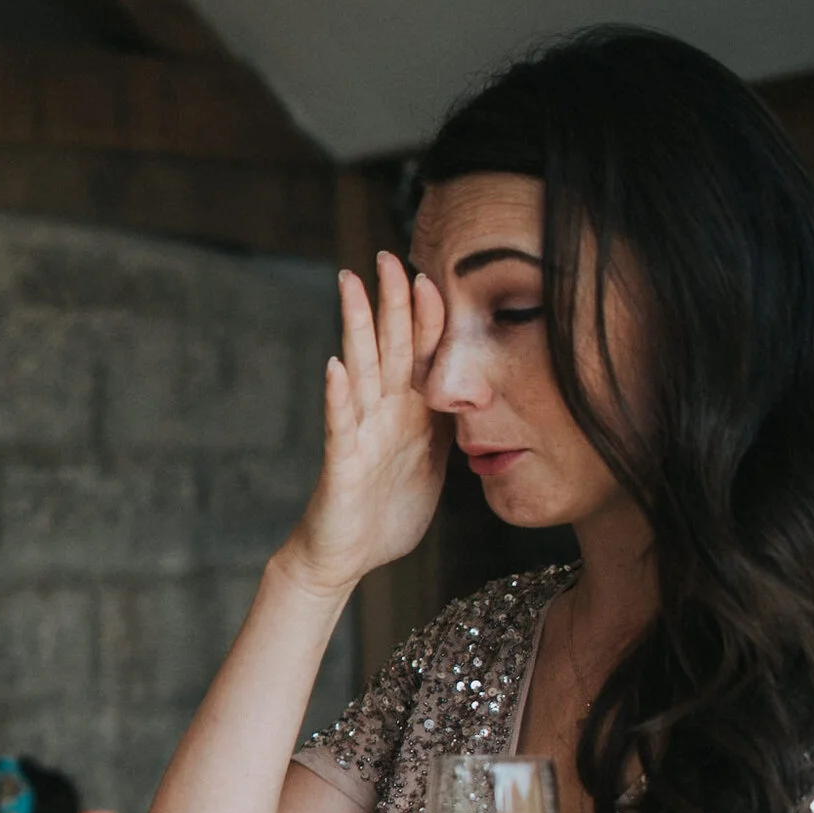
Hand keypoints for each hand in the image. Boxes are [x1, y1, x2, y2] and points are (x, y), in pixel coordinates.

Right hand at [279, 252, 449, 595]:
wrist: (345, 557)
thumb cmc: (387, 511)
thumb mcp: (434, 459)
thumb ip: (449, 421)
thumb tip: (479, 390)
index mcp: (410, 412)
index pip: (420, 351)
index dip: (427, 313)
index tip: (434, 269)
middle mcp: (383, 413)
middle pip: (389, 346)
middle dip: (389, 300)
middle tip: (385, 254)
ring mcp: (360, 434)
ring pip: (361, 370)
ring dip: (356, 328)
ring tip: (350, 286)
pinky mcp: (344, 464)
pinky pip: (341, 425)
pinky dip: (337, 396)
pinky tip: (334, 367)